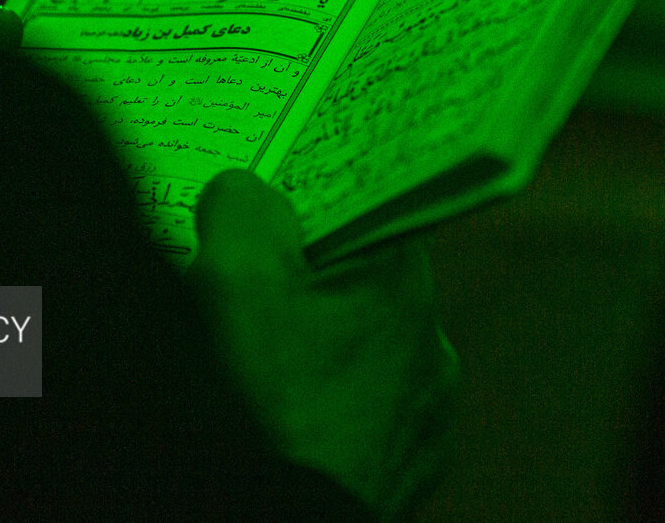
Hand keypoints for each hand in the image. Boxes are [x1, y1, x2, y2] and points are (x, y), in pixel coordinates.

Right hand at [188, 170, 458, 520]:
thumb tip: (243, 194)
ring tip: (250, 372)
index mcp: (402, 280)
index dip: (308, 205)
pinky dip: (323, 413)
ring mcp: (425, 415)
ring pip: (358, 354)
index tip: (262, 214)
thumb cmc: (267, 407)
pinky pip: (361, 418)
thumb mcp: (233, 278)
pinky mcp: (407, 471)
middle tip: (234, 293)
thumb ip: (241, 207)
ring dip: (313, 352)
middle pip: (355, 282)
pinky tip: (278, 424)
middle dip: (300, 282)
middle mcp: (431, 342)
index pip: (364, 210)